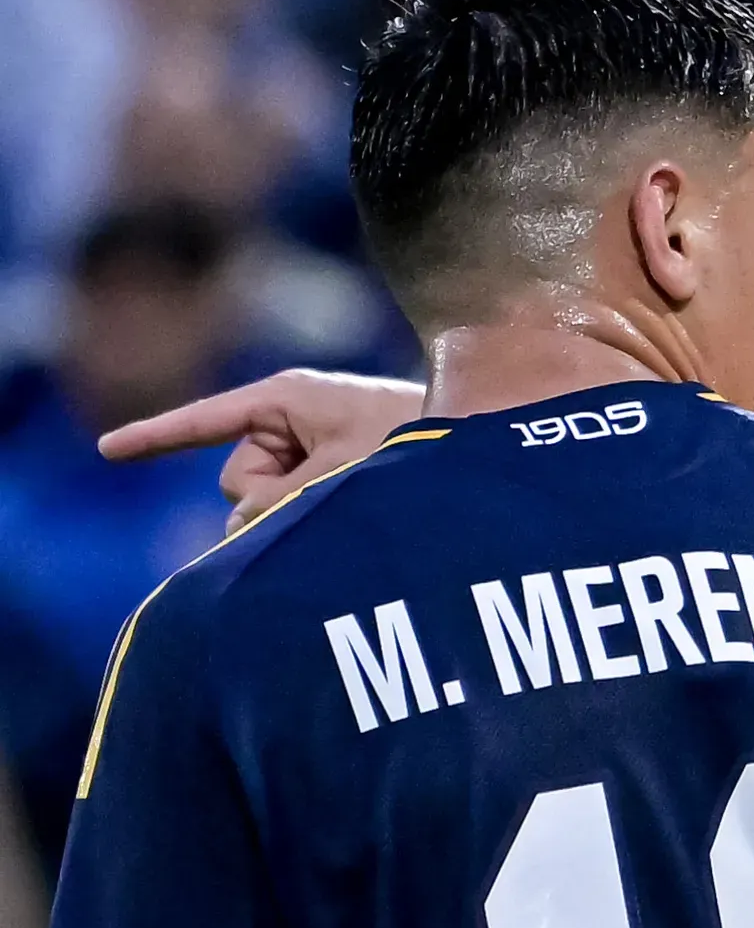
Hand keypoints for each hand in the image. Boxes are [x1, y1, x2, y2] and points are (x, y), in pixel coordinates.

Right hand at [95, 371, 419, 530]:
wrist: (475, 437)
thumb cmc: (413, 441)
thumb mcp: (340, 470)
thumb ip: (282, 501)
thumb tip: (241, 528)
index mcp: (285, 399)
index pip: (203, 422)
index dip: (153, 437)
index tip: (104, 450)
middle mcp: (288, 420)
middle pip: (239, 479)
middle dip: (271, 498)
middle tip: (335, 487)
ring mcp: (307, 446)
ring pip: (265, 502)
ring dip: (297, 509)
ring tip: (358, 489)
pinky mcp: (326, 470)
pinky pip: (291, 505)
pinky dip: (308, 513)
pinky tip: (344, 506)